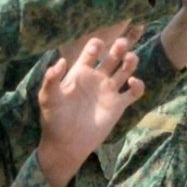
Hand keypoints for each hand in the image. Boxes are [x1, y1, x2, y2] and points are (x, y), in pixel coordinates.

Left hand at [34, 29, 146, 184]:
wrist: (66, 143)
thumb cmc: (54, 119)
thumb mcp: (48, 97)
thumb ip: (51, 79)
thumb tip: (60, 62)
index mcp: (81, 72)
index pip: (92, 51)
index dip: (95, 46)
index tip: (96, 49)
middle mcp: (97, 78)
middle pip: (113, 55)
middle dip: (119, 46)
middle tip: (121, 43)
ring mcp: (109, 91)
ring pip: (126, 69)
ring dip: (131, 60)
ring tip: (130, 58)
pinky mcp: (118, 105)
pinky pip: (134, 92)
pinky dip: (138, 85)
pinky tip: (132, 83)